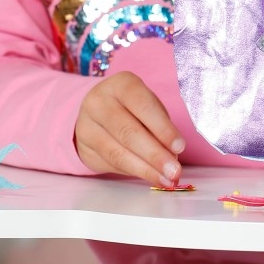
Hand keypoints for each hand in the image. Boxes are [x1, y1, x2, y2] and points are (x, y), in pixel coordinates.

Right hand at [74, 70, 185, 185]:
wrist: (96, 112)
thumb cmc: (131, 107)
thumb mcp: (148, 105)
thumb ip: (160, 126)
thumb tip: (172, 155)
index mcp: (120, 84)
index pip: (142, 106)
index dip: (162, 128)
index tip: (180, 147)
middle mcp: (98, 102)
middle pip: (128, 132)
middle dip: (154, 155)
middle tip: (174, 171)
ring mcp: (86, 125)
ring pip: (117, 153)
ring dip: (145, 169)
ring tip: (166, 179)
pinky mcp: (83, 148)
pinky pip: (111, 164)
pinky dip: (134, 172)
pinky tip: (149, 176)